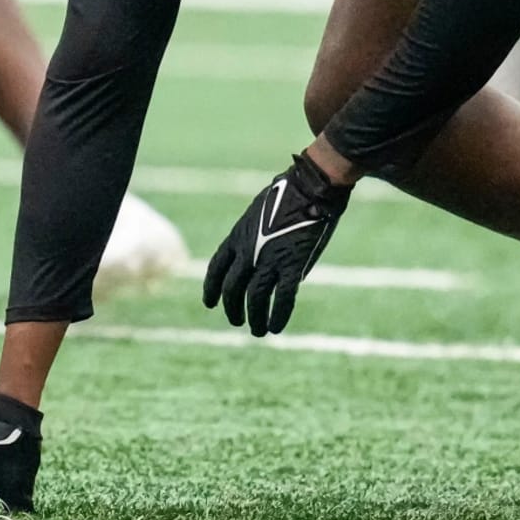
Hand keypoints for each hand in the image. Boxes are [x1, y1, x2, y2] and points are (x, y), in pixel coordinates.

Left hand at [203, 152, 350, 336]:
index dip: (211, 288)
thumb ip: (255, 234)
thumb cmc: (288, 192)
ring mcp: (269, 259)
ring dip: (255, 319)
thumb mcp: (259, 211)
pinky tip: (277, 327)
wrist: (310, 187)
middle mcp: (248, 251)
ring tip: (258, 331)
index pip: (216, 268)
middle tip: (237, 321)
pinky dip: (278, 316)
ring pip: (254, 299)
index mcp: (238, 236)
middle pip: (232, 289)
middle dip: (232, 309)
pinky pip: (281, 299)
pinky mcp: (293, 265)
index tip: (209, 303)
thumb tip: (262, 252)